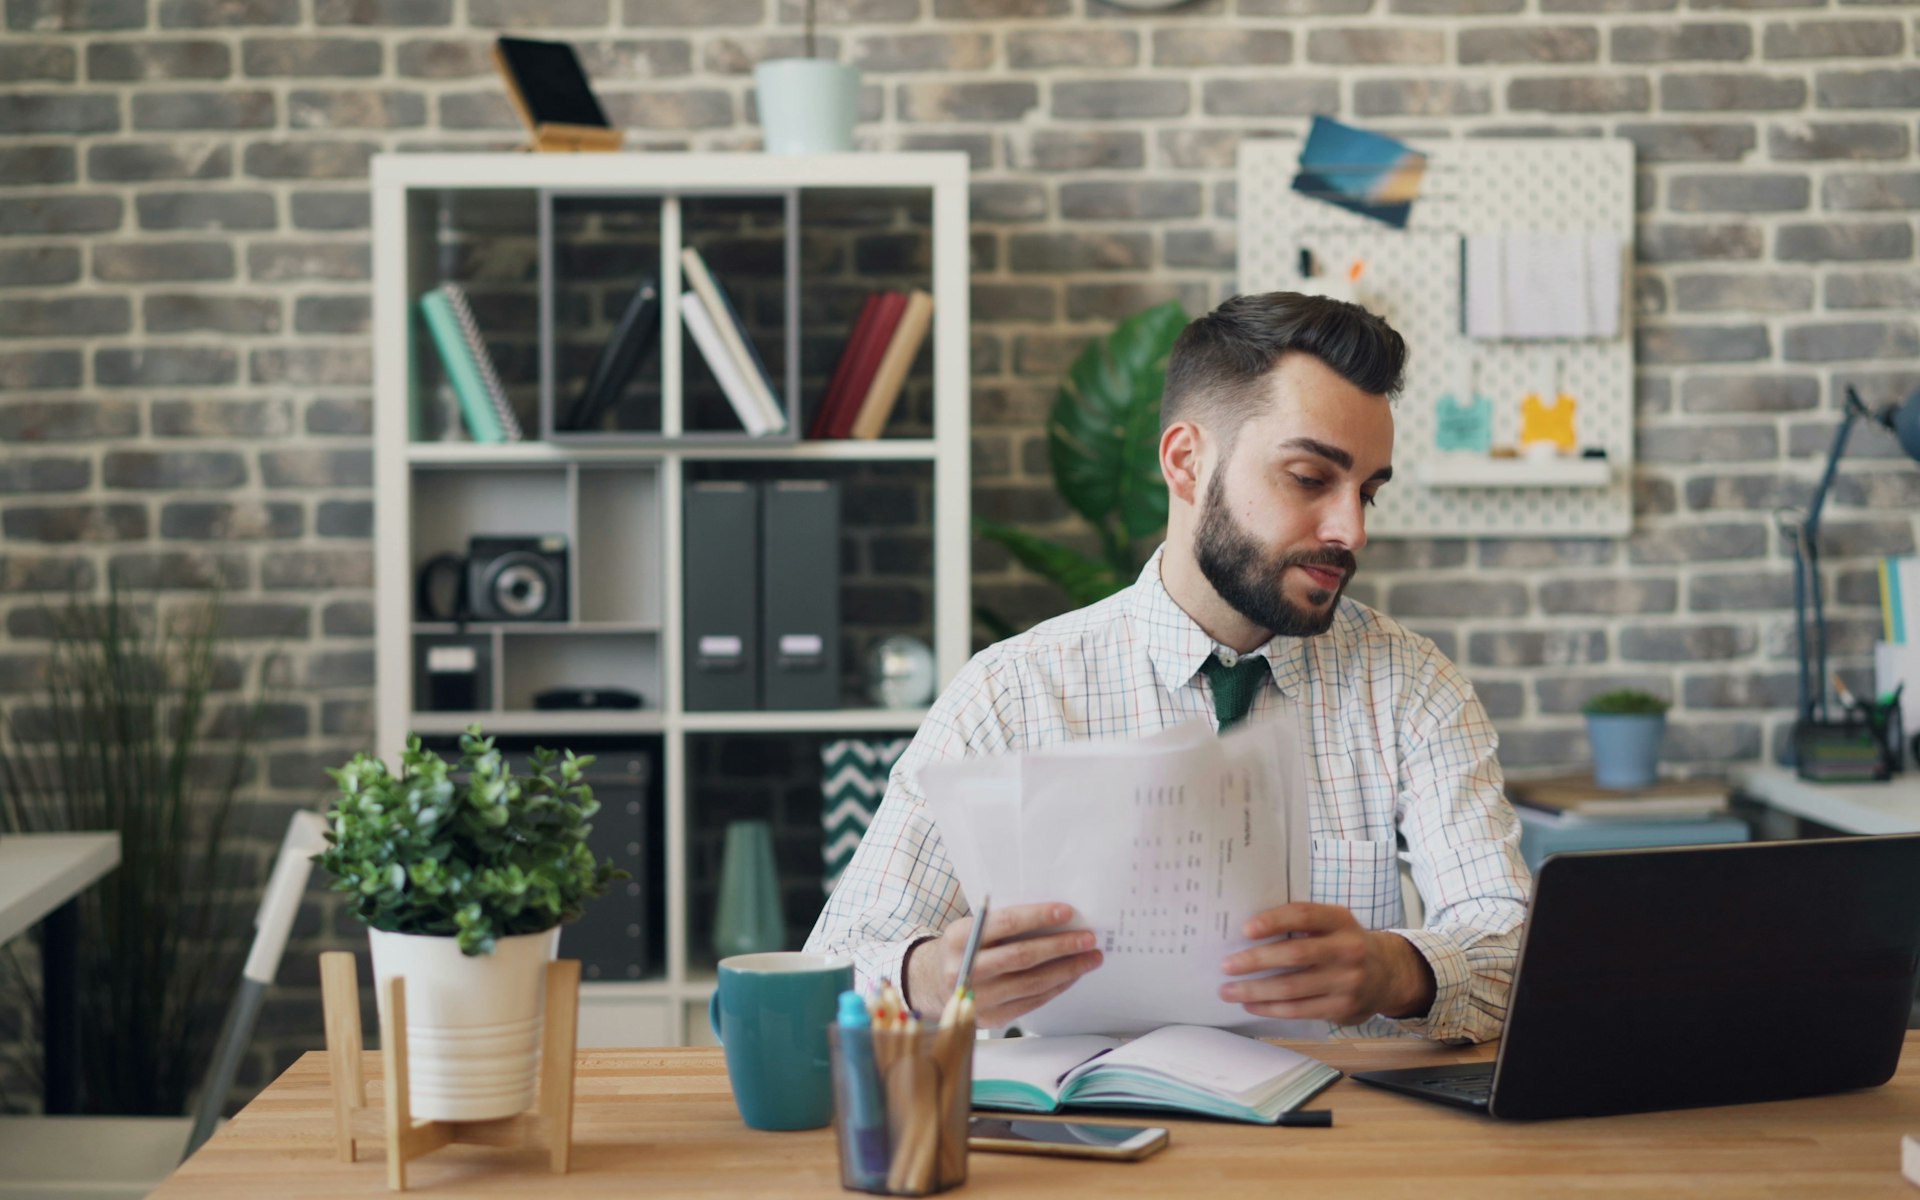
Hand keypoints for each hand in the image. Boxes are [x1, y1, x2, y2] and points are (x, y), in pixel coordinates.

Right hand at [904, 902, 1102, 1028]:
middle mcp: (965, 970)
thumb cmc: (963, 948)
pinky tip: (1071, 975)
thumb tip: (1055, 918)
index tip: (1067, 912)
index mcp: (959, 938)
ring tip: (1089, 958)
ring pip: (1032, 983)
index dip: (1037, 917)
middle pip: (1022, 957)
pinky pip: (1032, 1002)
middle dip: (1061, 946)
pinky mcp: (991, 1018)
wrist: (933, 983)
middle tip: (1088, 938)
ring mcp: (978, 998)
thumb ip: (1002, 924)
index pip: (1005, 924)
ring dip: (1067, 970)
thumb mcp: (971, 927)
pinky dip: (1056, 987)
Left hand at [1218, 903, 1433, 1026]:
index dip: (1274, 921)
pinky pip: (1299, 1010)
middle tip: (1226, 965)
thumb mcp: (1333, 924)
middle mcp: (1348, 949)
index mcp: (1341, 920)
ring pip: (1292, 988)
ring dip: (1255, 990)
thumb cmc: (1343, 943)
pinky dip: (1270, 1008)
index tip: (1245, 929)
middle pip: (1295, 954)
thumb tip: (1247, 933)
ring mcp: (1347, 981)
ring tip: (1228, 990)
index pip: (1304, 915)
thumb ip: (1301, 923)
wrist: (1387, 974)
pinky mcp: (1342, 1007)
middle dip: (1255, 961)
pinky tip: (1251, 1004)